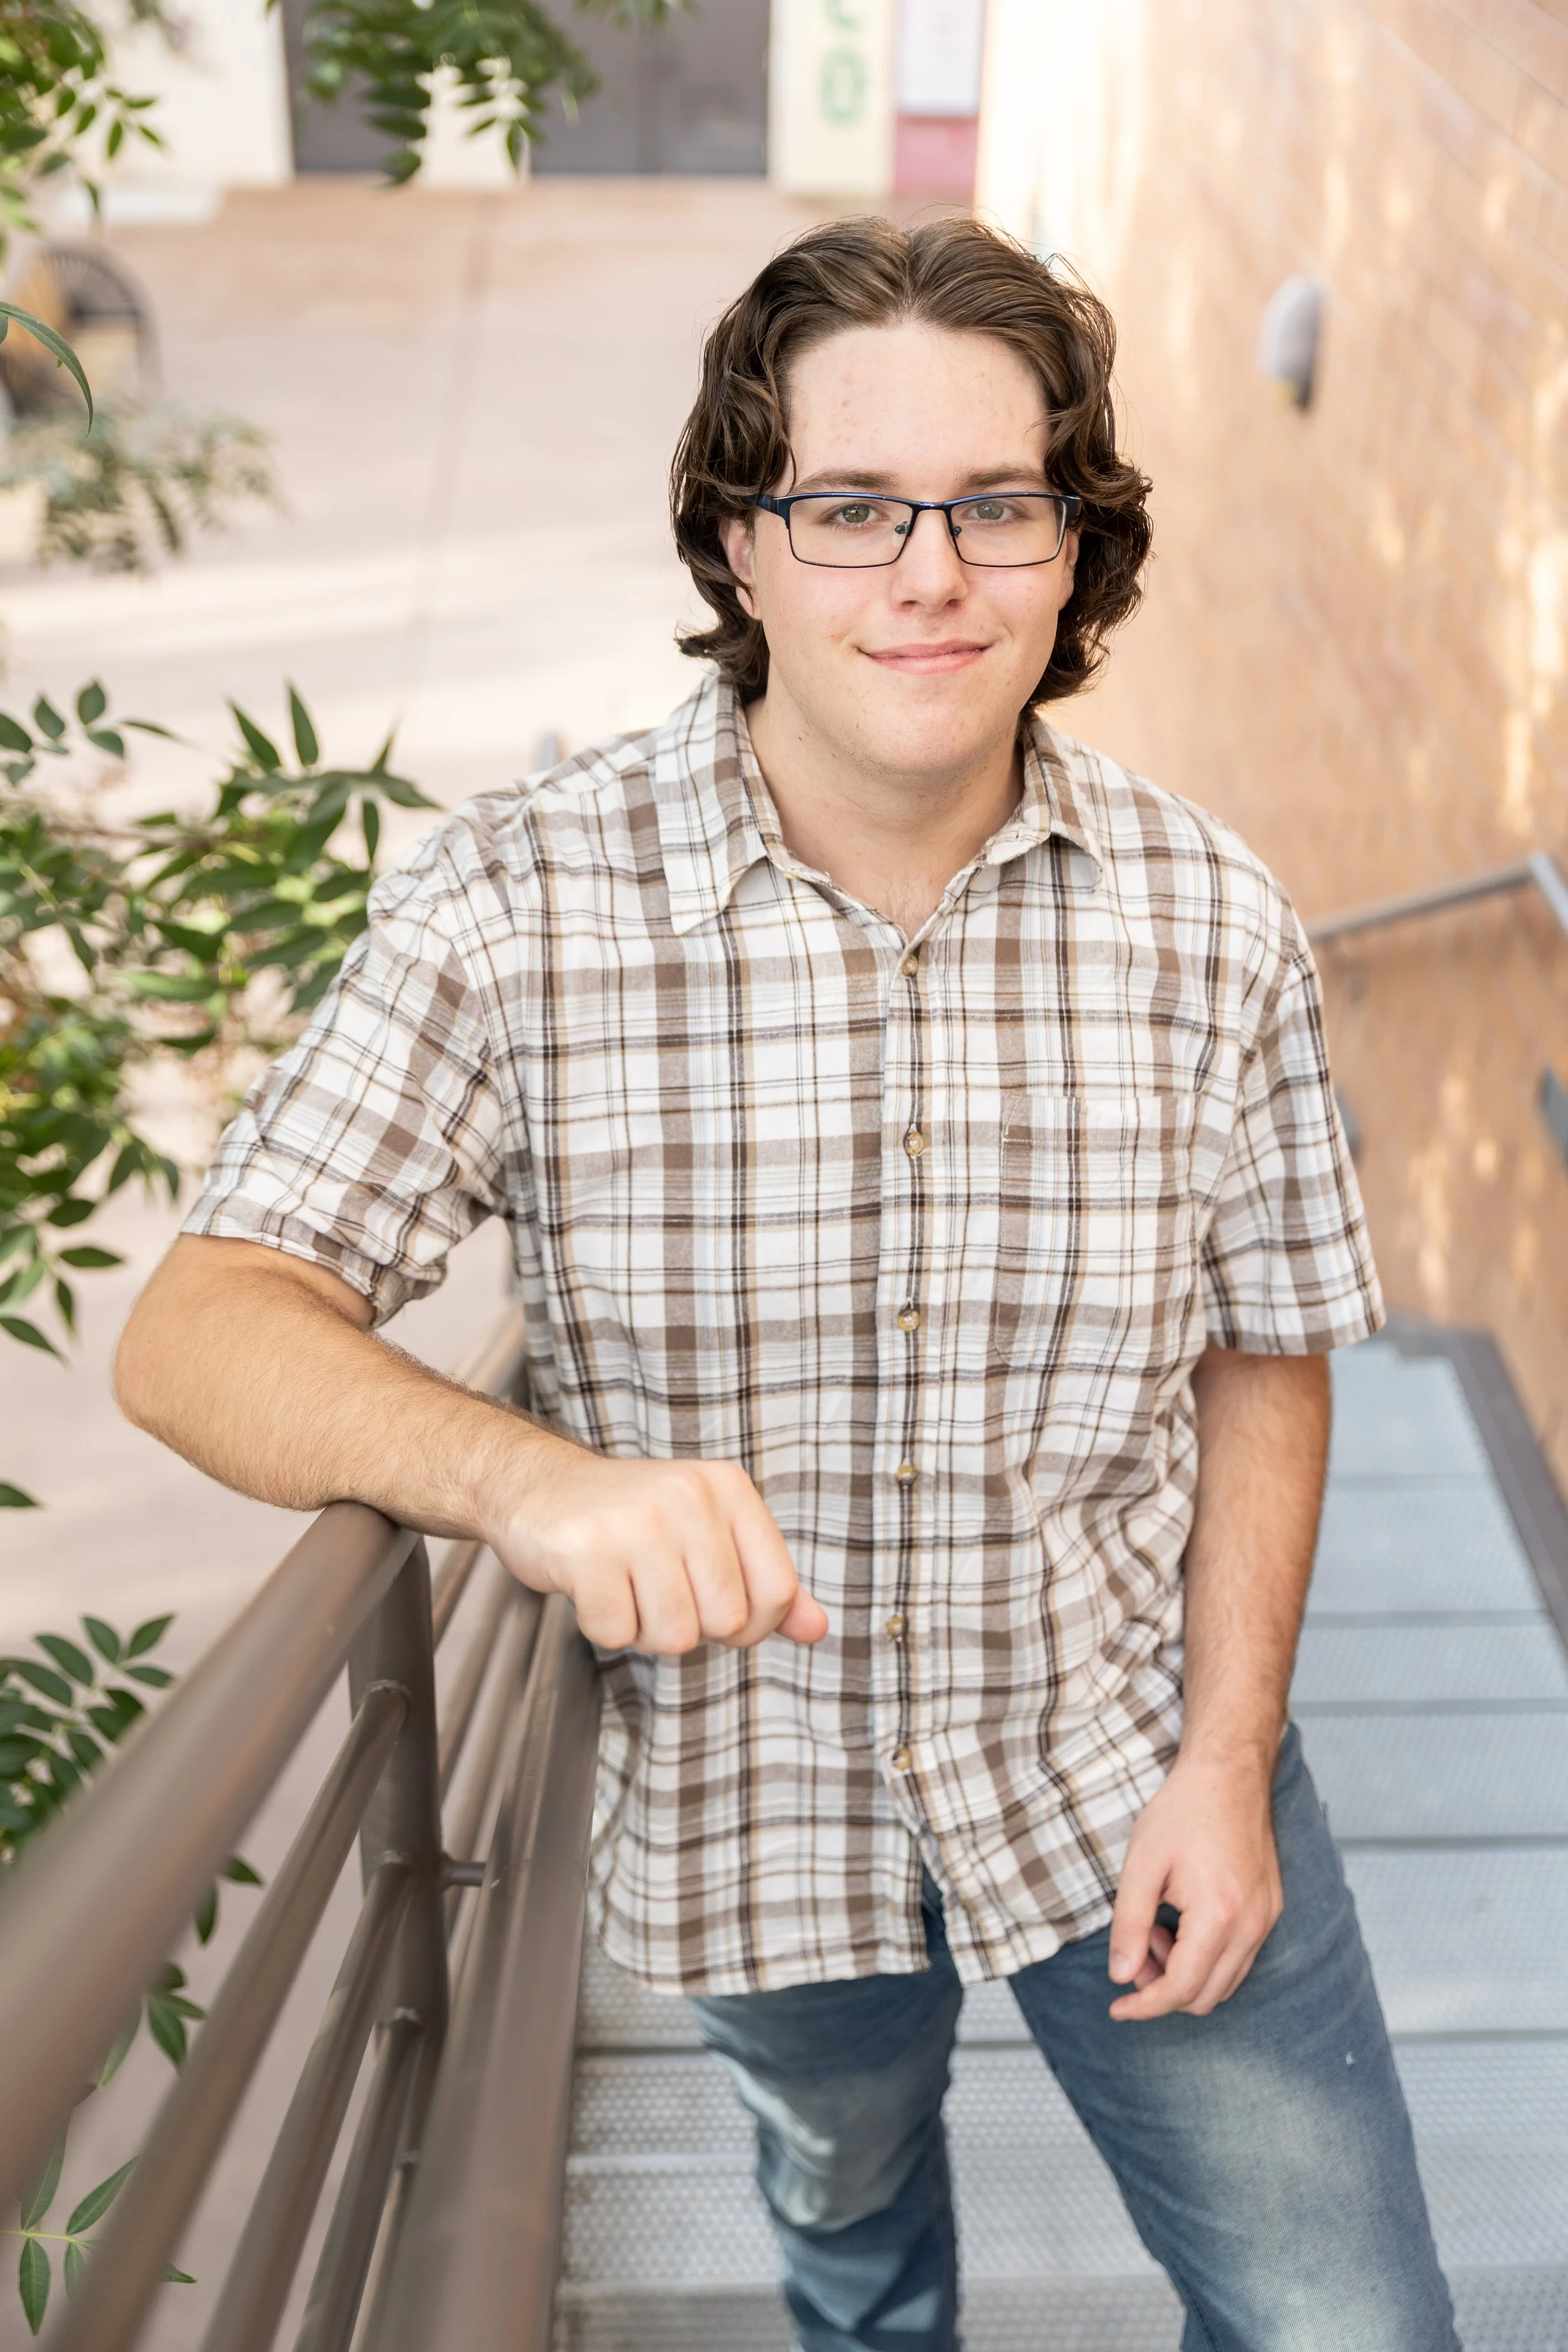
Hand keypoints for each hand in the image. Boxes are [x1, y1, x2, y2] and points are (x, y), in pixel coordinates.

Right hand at [489, 1440, 829, 1655]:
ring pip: (674, 1636)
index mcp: (728, 1488)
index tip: (716, 1610)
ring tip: (625, 1585)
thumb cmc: (631, 1520)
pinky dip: (603, 1626)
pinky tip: (592, 1585)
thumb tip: (817, 1628)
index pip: (777, 1590)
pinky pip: (616, 1633)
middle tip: (655, 1589)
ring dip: (645, 1629)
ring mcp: (637, 1520)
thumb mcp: (708, 1534)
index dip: (752, 1624)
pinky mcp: (587, 1549)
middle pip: (726, 1622)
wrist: (538, 1487)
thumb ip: (764, 1581)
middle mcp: (689, 1496)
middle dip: (691, 1626)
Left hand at [1106, 1750, 1282, 2020]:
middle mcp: (1250, 1926)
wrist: (1229, 1773)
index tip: (1116, 2007)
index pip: (1180, 1990)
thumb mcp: (1141, 1864)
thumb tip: (1122, 1977)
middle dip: (1163, 1987)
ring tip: (1161, 1927)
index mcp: (1217, 1917)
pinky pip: (1240, 1960)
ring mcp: (1266, 1920)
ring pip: (1225, 1984)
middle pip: (1204, 1997)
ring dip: (1186, 1974)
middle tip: (1139, 1945)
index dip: (1144, 2006)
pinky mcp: (1270, 1910)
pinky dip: (1208, 1959)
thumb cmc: (1182, 1812)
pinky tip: (1184, 1921)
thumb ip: (1129, 1925)